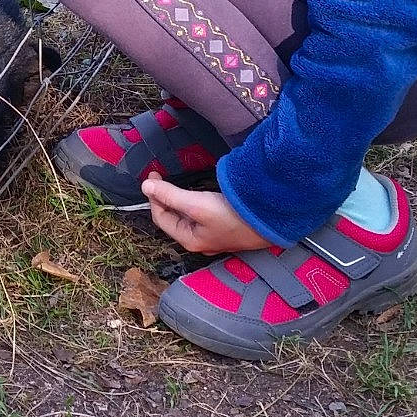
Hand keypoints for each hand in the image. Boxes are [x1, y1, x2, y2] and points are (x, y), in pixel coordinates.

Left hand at [141, 178, 267, 255]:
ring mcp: (213, 235)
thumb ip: (170, 195)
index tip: (153, 176)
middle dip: (165, 197)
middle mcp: (199, 240)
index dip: (154, 196)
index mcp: (189, 240)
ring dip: (179, 200)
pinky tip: (198, 194)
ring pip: (188, 216)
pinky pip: (202, 214)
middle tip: (161, 177)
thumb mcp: (197, 204)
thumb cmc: (233, 216)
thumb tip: (146, 186)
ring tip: (176, 183)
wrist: (270, 220)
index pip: (160, 217)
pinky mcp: (225, 226)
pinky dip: (194, 202)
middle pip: (173, 217)